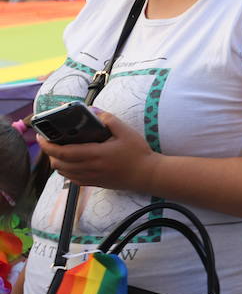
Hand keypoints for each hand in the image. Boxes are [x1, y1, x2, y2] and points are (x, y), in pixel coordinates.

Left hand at [38, 111, 156, 191]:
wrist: (147, 174)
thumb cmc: (138, 153)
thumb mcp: (126, 132)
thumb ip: (108, 119)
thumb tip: (93, 110)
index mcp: (95, 154)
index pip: (61, 152)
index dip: (47, 145)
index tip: (40, 136)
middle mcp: (89, 168)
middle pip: (57, 163)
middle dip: (49, 152)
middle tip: (51, 141)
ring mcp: (90, 177)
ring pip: (62, 172)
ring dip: (57, 161)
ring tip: (60, 150)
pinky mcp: (94, 183)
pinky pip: (72, 179)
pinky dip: (66, 171)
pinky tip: (72, 163)